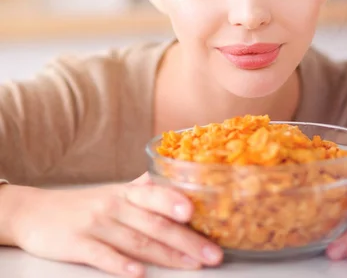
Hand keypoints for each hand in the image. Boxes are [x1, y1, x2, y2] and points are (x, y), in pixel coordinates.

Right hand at [11, 173, 222, 276]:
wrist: (34, 212)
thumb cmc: (80, 205)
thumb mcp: (112, 192)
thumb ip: (141, 189)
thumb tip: (170, 179)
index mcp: (125, 193)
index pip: (157, 195)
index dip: (179, 203)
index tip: (202, 214)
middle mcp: (114, 205)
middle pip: (155, 223)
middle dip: (187, 240)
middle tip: (212, 254)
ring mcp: (96, 224)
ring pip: (136, 240)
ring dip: (166, 255)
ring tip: (191, 266)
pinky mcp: (77, 244)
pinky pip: (102, 255)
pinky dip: (121, 265)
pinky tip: (138, 274)